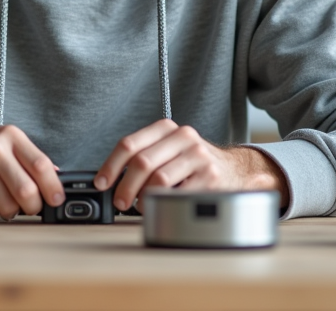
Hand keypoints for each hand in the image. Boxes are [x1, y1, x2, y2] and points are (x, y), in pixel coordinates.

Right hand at [0, 121, 64, 218]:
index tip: (56, 200)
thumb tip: (56, 177)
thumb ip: (28, 157)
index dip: (53, 188)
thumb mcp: (3, 140)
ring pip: (7, 207)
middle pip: (26, 191)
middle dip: (32, 206)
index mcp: (9, 136)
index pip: (41, 165)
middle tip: (28, 206)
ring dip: (8, 210)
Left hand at [94, 119, 288, 211]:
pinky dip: (164, 204)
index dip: (111, 166)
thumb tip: (110, 179)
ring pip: (158, 179)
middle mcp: (183, 137)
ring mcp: (199, 156)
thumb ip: (143, 157)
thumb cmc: (192, 164)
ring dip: (143, 198)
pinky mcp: (210, 177)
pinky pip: (178, 194)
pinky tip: (160, 207)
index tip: (101, 183)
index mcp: (167, 128)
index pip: (129, 144)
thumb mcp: (169, 150)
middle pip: (142, 162)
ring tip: (140, 206)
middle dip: (124, 186)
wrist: (234, 169)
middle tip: (119, 201)